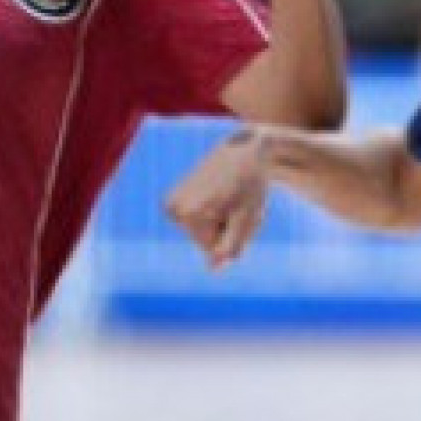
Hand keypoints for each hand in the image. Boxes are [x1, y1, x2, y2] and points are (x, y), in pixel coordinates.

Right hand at [164, 129, 268, 269]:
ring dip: (221, 224)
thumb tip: (213, 269)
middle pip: (205, 243)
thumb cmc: (250, 186)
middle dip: (226, 230)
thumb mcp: (246, 221)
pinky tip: (217, 198)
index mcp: (189, 213)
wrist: (244, 152)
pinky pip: (196, 227)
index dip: (233, 235)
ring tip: (228, 199)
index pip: (214, 250)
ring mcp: (170, 205)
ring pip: (201, 236)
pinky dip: (212, 218)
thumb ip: (230, 249)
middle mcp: (173, 208)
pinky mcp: (172, 203)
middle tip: (236, 204)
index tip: (238, 210)